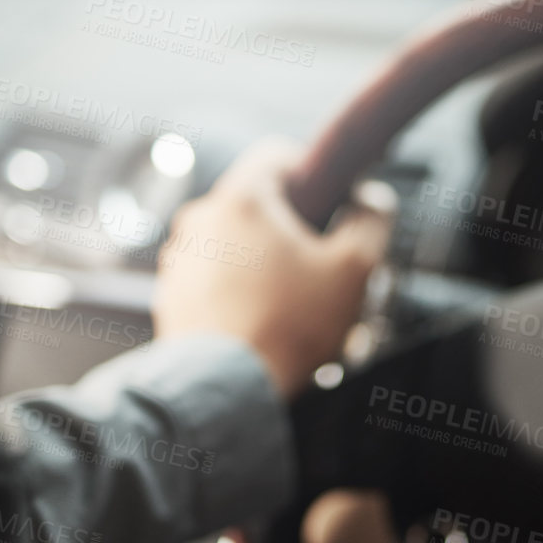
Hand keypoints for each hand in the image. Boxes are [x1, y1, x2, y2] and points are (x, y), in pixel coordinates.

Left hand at [152, 138, 394, 396]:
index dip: (312, 171)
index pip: (277, 155)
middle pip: (257, 206)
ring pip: (235, 244)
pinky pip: (214, 278)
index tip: (334, 203)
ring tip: (294, 307)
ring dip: (265, 264)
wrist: (226, 387)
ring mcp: (180, 258)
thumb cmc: (290, 326)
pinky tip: (263, 324)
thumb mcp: (354, 271)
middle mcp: (201, 218)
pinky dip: (239, 291)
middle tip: (321, 270)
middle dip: (292, 231)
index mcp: (242, 198)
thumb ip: (371, 222)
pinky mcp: (170, 295)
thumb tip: (371, 201)